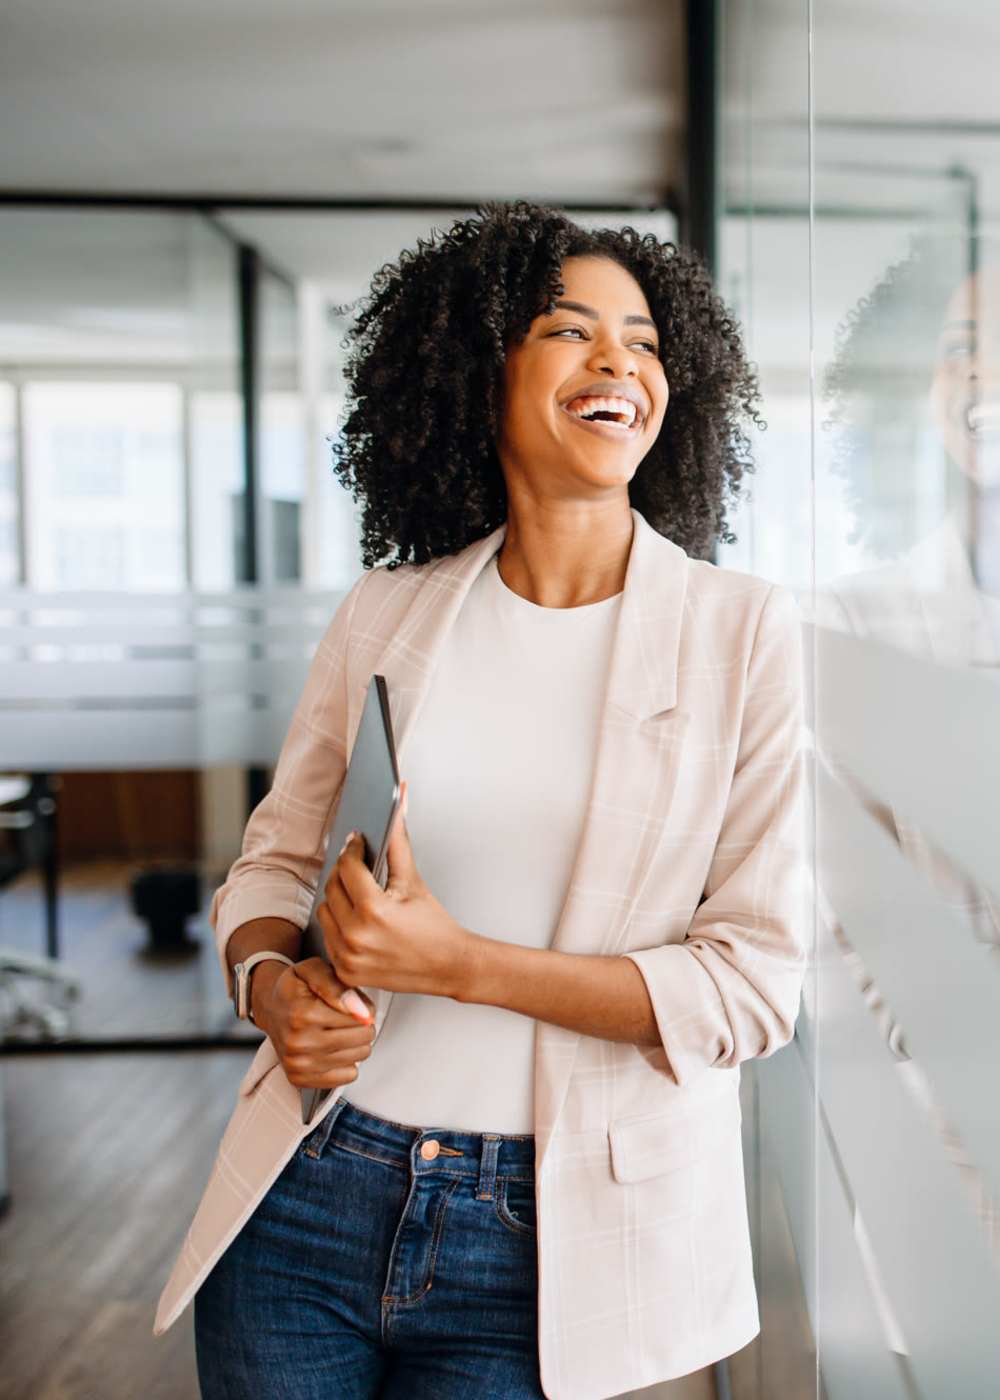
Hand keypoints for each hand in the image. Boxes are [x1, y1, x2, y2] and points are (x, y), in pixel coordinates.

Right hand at [251, 956, 377, 1091]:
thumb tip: (362, 1011)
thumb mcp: (314, 970)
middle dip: (361, 1026)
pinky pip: (348, 1076)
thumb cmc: (295, 988)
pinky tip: (332, 1049)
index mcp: (303, 1014)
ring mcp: (298, 1064)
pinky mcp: (300, 1079)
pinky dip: (346, 1062)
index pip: (360, 1018)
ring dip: (355, 1044)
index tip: (350, 1004)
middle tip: (345, 1018)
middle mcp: (299, 1043)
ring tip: (338, 1031)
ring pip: (358, 1058)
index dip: (363, 1008)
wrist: (270, 1007)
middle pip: (362, 1039)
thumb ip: (339, 985)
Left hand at [316, 779, 471, 998]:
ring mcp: (348, 957)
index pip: (347, 867)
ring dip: (337, 899)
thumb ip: (398, 841)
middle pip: (331, 888)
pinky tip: (358, 920)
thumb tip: (400, 802)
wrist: (449, 966)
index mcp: (374, 910)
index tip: (358, 843)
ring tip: (359, 894)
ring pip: (324, 912)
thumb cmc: (435, 926)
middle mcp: (356, 936)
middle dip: (343, 873)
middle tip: (358, 867)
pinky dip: (339, 925)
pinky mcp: (345, 971)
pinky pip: (328, 937)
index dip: (352, 850)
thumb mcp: (413, 881)